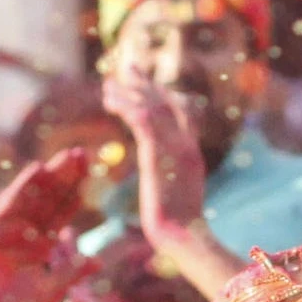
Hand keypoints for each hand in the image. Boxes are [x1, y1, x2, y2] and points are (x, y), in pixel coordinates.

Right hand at [0, 148, 92, 301]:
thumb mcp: (51, 290)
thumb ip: (72, 273)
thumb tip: (99, 262)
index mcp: (40, 242)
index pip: (62, 211)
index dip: (76, 192)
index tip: (94, 171)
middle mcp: (25, 230)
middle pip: (49, 197)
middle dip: (66, 176)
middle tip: (84, 152)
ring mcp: (7, 228)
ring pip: (33, 196)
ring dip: (49, 175)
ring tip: (68, 156)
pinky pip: (8, 205)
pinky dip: (22, 187)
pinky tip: (37, 170)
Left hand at [99, 72, 209, 247]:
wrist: (183, 234)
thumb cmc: (181, 230)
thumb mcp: (179, 201)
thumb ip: (173, 186)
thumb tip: (166, 193)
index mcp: (192, 155)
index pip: (183, 115)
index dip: (164, 97)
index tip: (149, 87)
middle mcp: (186, 144)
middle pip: (168, 102)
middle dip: (147, 84)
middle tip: (129, 67)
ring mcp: (174, 145)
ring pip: (152, 106)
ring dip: (129, 91)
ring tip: (109, 81)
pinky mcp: (157, 151)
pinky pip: (140, 118)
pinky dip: (124, 104)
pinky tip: (109, 99)